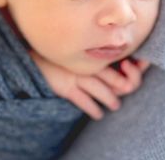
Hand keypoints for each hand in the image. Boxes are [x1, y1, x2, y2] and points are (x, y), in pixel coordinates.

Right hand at [29, 50, 150, 119]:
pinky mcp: (65, 87)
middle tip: (124, 90)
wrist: (32, 58)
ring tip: (115, 105)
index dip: (132, 70)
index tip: (130, 69)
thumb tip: (114, 64)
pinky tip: (98, 114)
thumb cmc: (57, 54)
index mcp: (91, 53)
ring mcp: (76, 75)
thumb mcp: (77, 51)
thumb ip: (92, 56)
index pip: (118, 62)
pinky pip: (83, 101)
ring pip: (101, 90)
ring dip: (110, 100)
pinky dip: (93, 109)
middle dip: (124, 85)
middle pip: (115, 78)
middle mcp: (86, 64)